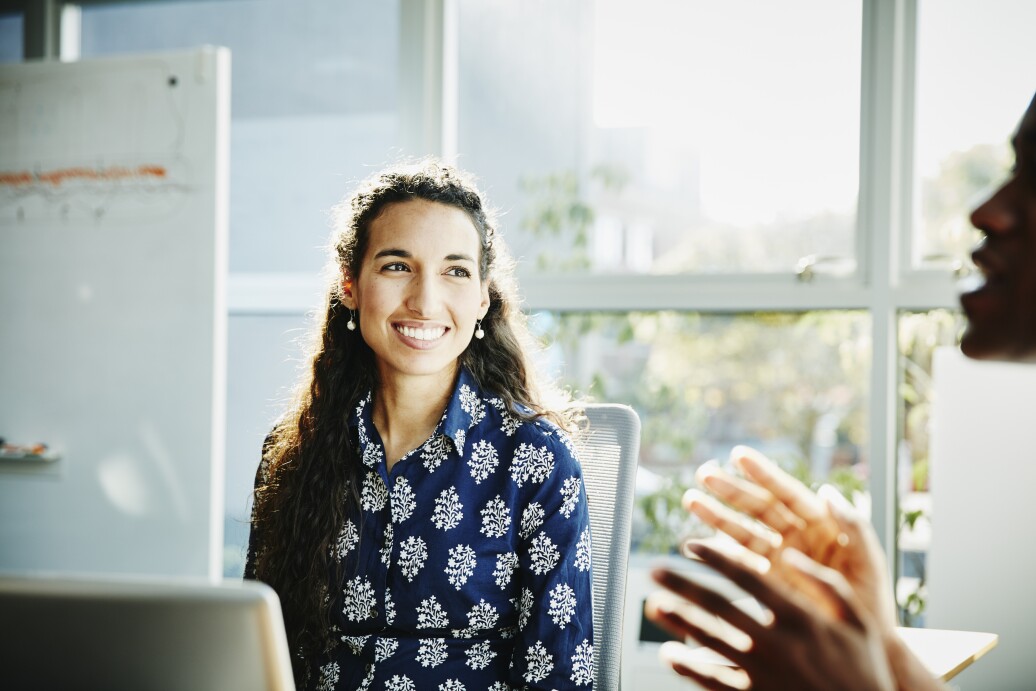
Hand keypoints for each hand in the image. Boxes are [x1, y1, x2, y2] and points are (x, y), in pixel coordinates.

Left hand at [645, 542, 896, 690]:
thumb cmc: (863, 670)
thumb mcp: (861, 623)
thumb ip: (828, 584)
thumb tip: (792, 554)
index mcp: (800, 616)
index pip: (747, 577)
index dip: (715, 558)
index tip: (690, 544)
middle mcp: (776, 641)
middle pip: (718, 605)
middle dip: (682, 584)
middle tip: (654, 569)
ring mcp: (762, 672)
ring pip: (709, 640)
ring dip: (677, 620)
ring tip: (654, 605)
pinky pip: (712, 680)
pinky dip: (688, 666)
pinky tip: (670, 654)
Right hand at [687, 445, 896, 632]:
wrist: (865, 644)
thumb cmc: (871, 601)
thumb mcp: (868, 561)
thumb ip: (853, 526)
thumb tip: (827, 491)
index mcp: (821, 525)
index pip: (789, 494)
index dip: (764, 475)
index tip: (739, 456)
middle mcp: (797, 536)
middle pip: (760, 508)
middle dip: (732, 491)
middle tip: (704, 475)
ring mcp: (779, 557)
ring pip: (744, 530)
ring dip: (717, 515)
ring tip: (691, 500)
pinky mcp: (768, 580)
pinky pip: (740, 561)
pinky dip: (719, 552)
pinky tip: (697, 543)